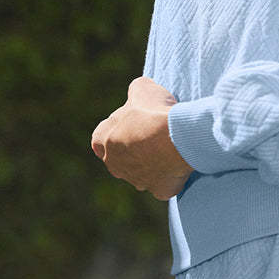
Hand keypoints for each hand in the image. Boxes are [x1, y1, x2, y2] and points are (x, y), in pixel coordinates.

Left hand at [91, 77, 195, 199]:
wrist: (180, 137)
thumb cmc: (156, 113)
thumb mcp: (142, 88)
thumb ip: (134, 93)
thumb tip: (136, 95)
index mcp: (105, 141)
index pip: (99, 139)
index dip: (113, 131)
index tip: (128, 125)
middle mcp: (116, 165)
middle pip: (119, 159)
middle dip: (131, 150)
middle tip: (150, 136)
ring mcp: (136, 180)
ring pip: (140, 174)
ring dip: (149, 165)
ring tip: (167, 149)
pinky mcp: (158, 190)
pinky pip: (161, 185)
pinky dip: (167, 178)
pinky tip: (177, 165)